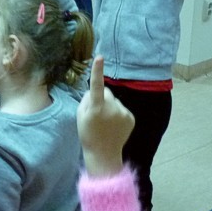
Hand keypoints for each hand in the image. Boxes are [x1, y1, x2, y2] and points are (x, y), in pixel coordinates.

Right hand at [77, 56, 134, 176]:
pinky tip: (114, 125)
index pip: (96, 85)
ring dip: (110, 106)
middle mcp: (112, 108)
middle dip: (102, 98)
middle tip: (96, 113)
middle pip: (107, 92)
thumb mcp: (80, 115)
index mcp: (96, 107)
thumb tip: (95, 90)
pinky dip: (118, 113)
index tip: (99, 57)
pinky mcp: (131, 117)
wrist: (104, 153)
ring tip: (106, 122)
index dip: (97, 71)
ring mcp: (123, 112)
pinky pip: (122, 108)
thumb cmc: (88, 133)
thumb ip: (87, 99)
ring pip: (114, 101)